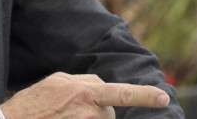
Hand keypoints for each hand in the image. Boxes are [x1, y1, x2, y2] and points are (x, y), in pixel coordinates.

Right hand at [0, 72, 169, 118]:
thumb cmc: (33, 102)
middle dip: (97, 111)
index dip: (144, 96)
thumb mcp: (58, 81)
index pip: (121, 93)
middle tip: (71, 110)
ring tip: (64, 116)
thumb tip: (102, 85)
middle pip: (108, 112)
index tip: (163, 98)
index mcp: (84, 92)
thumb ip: (85, 82)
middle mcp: (88, 111)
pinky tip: (65, 118)